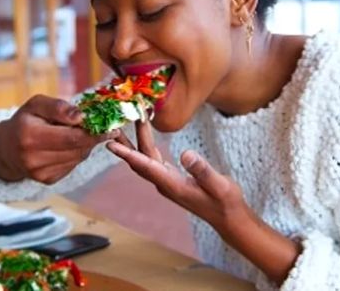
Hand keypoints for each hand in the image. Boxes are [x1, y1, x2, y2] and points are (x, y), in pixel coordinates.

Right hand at [0, 95, 133, 183]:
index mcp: (29, 136)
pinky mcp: (48, 180)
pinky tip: (69, 145)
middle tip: (107, 127)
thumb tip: (81, 116)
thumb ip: (58, 107)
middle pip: (77, 148)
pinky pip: (73, 164)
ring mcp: (41, 173)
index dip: (95, 132)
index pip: (71, 137)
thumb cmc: (24, 121)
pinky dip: (77, 153)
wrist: (6, 149)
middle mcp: (33, 158)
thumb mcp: (36, 105)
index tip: (112, 126)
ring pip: (78, 157)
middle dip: (94, 137)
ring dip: (86, 144)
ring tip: (81, 132)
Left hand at [106, 120, 248, 233]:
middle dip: (128, 141)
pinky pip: (153, 160)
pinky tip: (144, 137)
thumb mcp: (219, 185)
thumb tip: (186, 154)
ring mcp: (167, 182)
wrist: (228, 218)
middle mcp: (165, 184)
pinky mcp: (172, 178)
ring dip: (136, 141)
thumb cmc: (226, 203)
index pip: (145, 166)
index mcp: (172, 185)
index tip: (111, 144)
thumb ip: (202, 170)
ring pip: (145, 159)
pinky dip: (146, 147)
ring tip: (126, 124)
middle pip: (140, 160)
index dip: (127, 154)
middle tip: (117, 121)